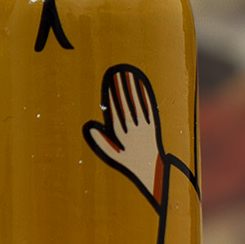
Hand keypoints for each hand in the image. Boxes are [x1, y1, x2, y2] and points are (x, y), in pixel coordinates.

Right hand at [84, 65, 164, 206]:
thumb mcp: (112, 156)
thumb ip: (101, 142)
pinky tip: (142, 84)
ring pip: (138, 103)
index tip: (109, 81)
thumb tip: (90, 127)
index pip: (116, 110)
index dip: (112, 94)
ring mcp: (145, 126)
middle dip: (122, 86)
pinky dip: (145, 95)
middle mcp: (134, 129)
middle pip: (127, 104)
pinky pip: (149, 108)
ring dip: (133, 87)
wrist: (154, 173)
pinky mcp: (153, 125)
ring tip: (128, 72)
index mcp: (121, 135)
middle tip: (118, 71)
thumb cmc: (129, 164)